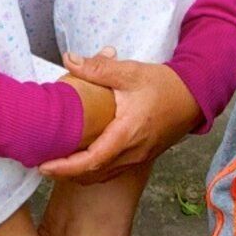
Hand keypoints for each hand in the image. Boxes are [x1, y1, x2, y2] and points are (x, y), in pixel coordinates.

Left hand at [40, 51, 199, 180]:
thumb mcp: (130, 72)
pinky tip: (79, 161)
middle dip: (65, 174)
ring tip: (56, 164)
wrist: (194, 97)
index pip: (92, 160)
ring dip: (78, 174)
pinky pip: (112, 172)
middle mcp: (132, 152)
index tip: (43, 165)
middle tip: (41, 163)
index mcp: (127, 134)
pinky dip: (92, 171)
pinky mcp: (140, 158)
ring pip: (102, 176)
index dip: (65, 167)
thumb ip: (98, 68)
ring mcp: (138, 159)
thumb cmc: (164, 85)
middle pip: (93, 174)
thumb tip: (69, 59)